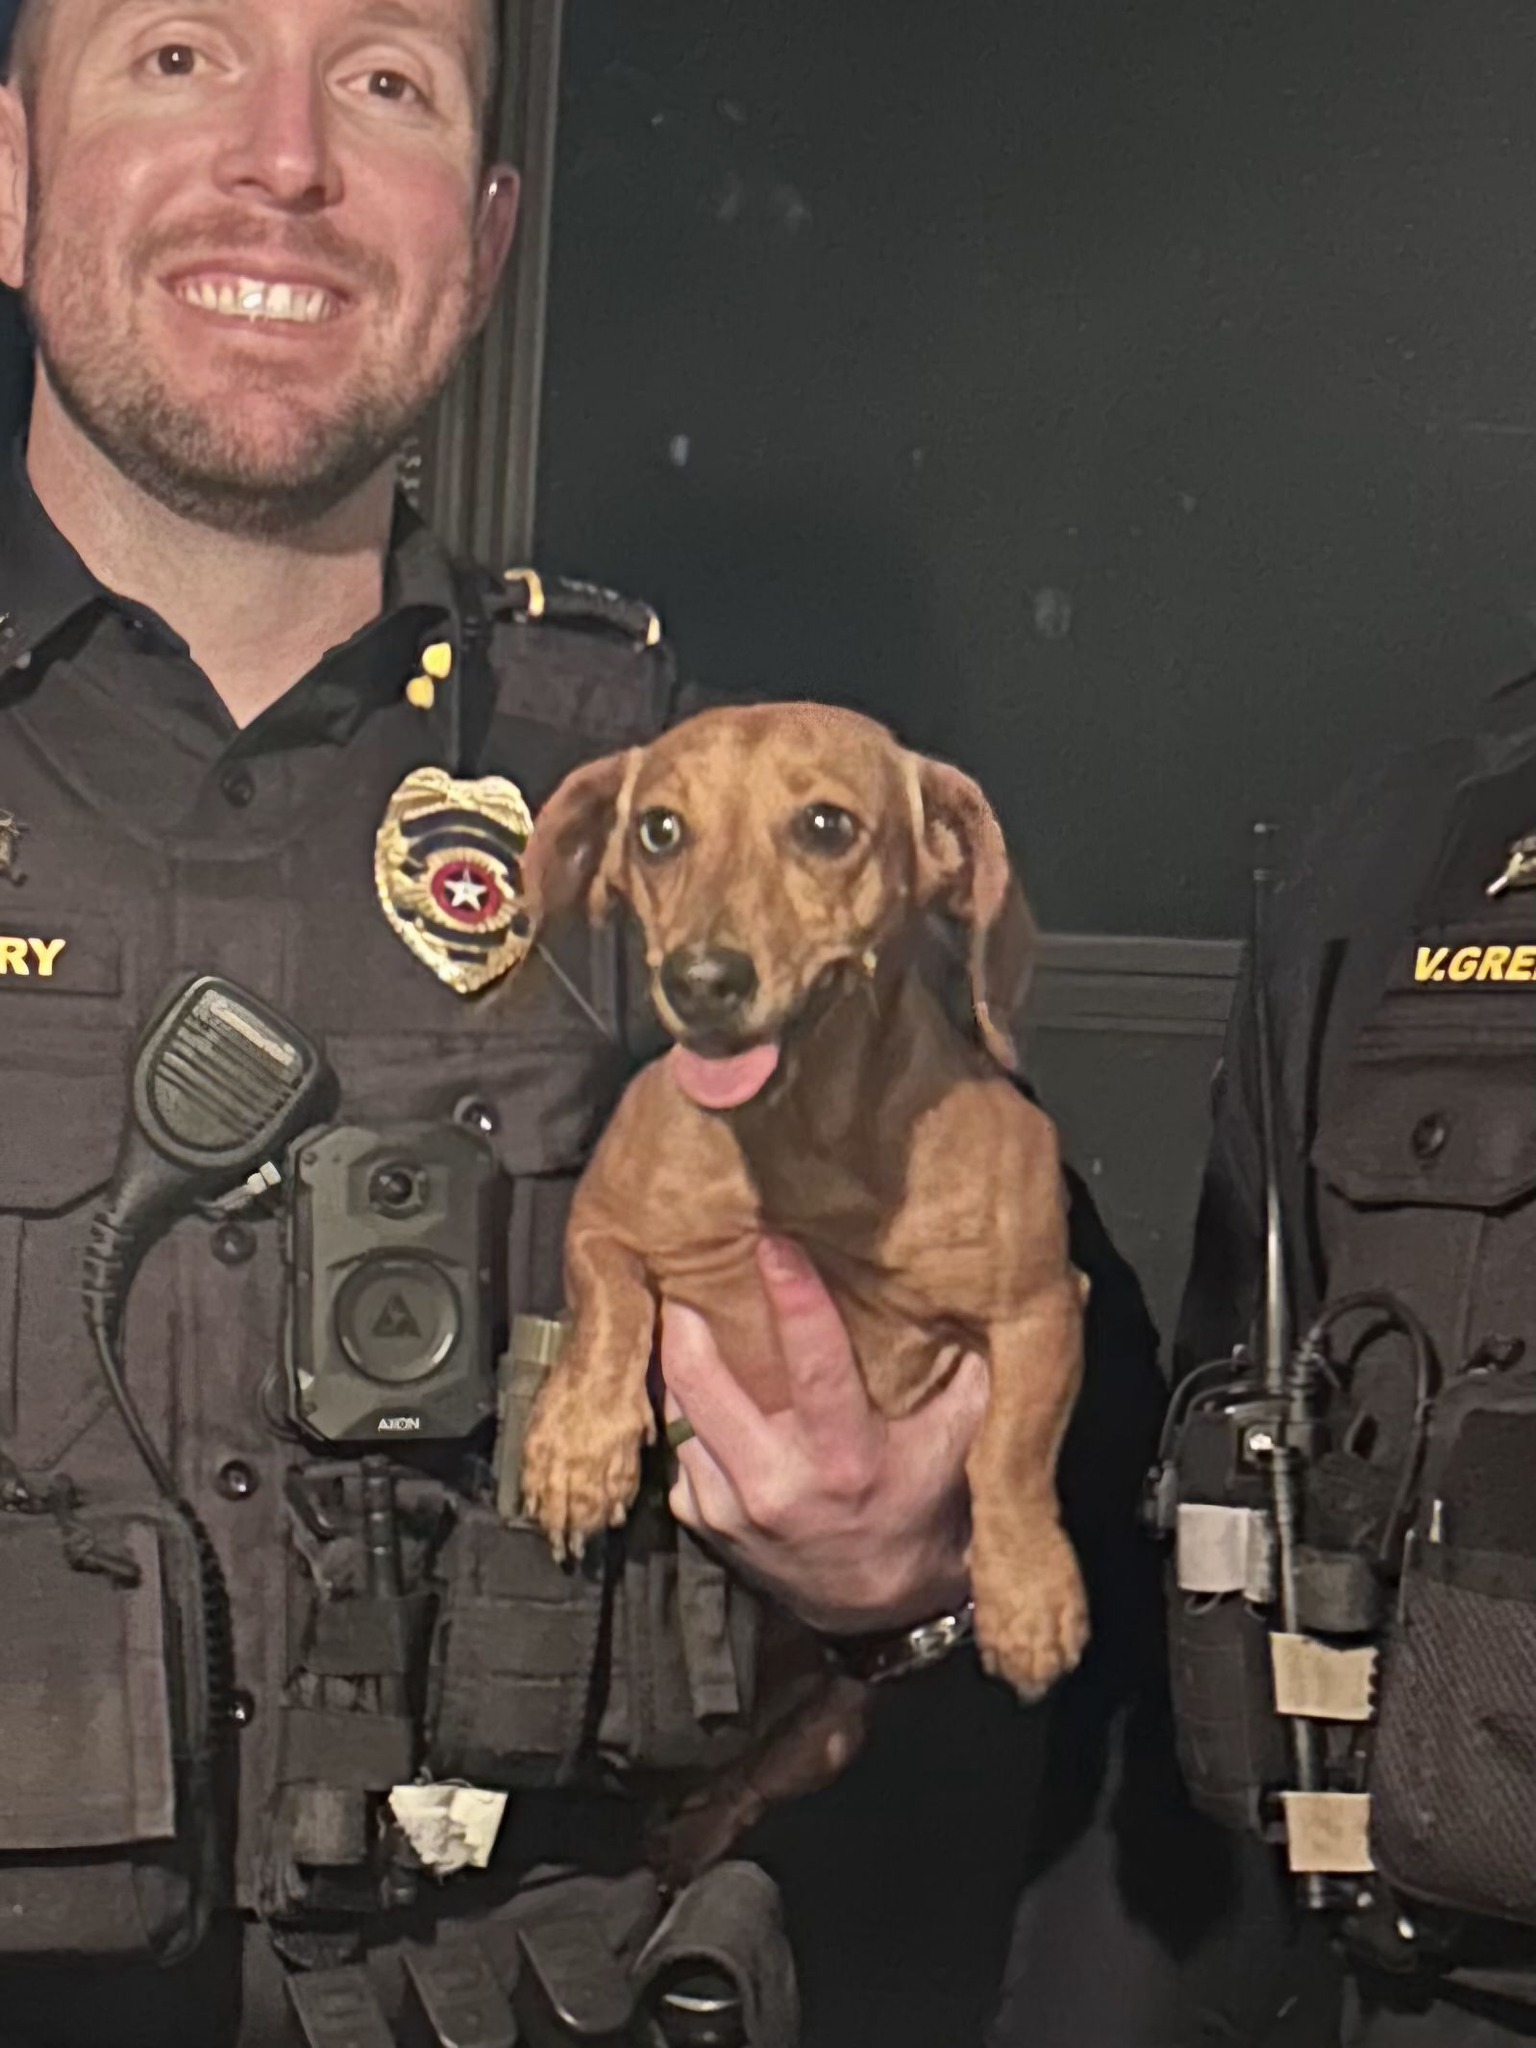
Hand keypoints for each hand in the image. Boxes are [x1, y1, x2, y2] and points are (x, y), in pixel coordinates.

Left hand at [661, 1236, 988, 1633]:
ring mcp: (730, 1507)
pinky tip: (689, 1370)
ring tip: (678, 1303)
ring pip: (679, 1408)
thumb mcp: (959, 1441)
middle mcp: (778, 1484)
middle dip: (686, 1318)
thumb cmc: (925, 1504)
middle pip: (704, 1380)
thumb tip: (985, 1288)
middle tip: (684, 1266)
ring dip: (674, 1355)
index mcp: (847, 1458)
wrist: (881, 1608)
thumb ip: (969, 1368)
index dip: (792, 1297)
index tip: (771, 1240)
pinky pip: (677, 1443)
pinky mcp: (703, 1520)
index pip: (814, 1364)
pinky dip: (680, 1403)